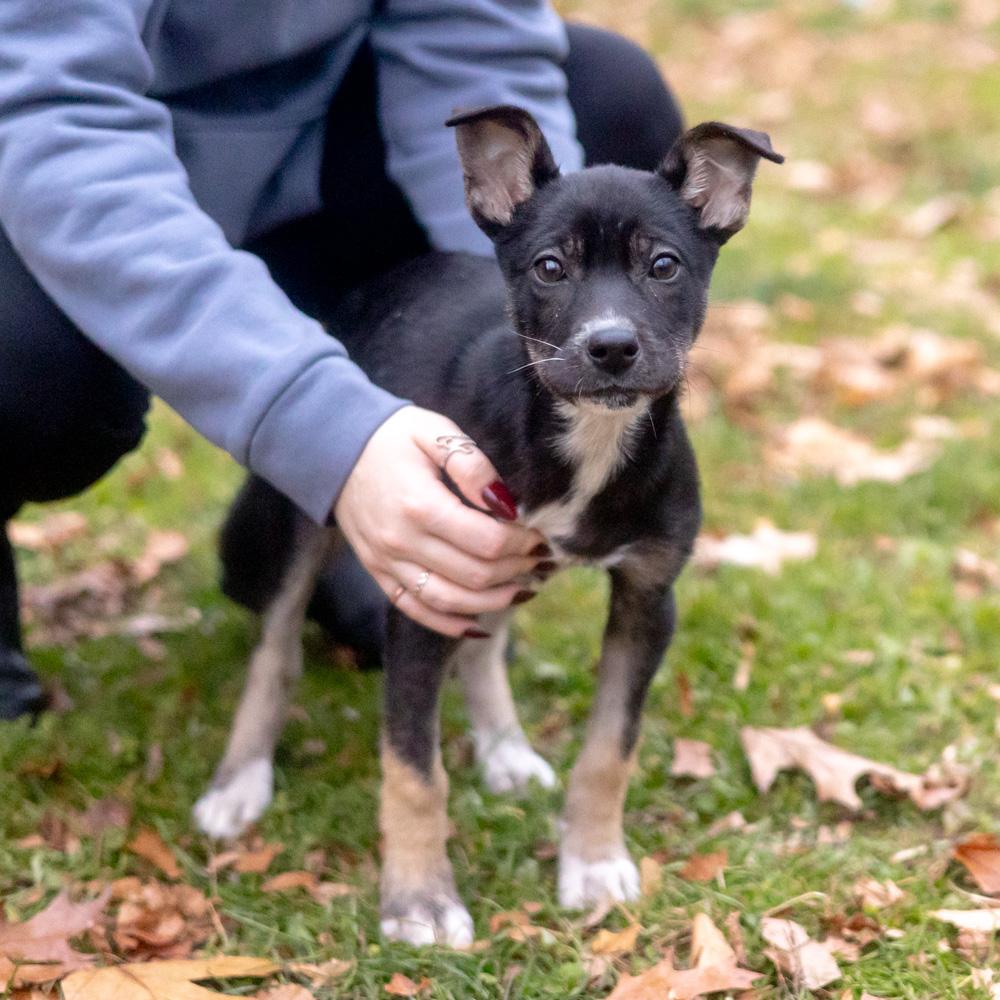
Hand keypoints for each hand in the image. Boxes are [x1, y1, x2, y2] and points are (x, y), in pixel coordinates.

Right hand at [333, 406, 548, 636]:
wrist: (334, 447)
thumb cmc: (393, 436)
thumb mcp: (436, 432)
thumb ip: (473, 465)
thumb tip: (505, 504)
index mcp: (421, 505)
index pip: (486, 541)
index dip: (521, 544)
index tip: (538, 536)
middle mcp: (402, 541)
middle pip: (474, 575)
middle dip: (515, 570)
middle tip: (537, 559)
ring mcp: (387, 562)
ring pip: (450, 601)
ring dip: (493, 601)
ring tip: (522, 589)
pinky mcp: (379, 572)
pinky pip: (416, 609)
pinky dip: (450, 623)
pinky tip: (480, 623)